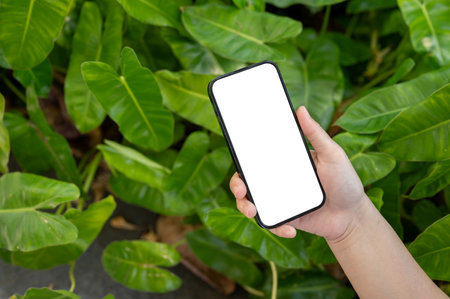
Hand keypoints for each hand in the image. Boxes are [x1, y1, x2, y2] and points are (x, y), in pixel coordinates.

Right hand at [229, 106, 367, 239]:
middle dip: (237, 185)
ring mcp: (279, 200)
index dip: (243, 157)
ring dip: (246, 207)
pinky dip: (276, 227)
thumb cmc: (344, 181)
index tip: (237, 156)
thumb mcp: (332, 154)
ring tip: (253, 212)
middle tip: (241, 190)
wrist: (353, 216)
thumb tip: (300, 109)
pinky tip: (291, 230)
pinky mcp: (285, 219)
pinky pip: (271, 223)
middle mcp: (277, 180)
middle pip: (247, 181)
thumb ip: (315, 134)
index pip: (257, 157)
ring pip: (252, 203)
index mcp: (285, 163)